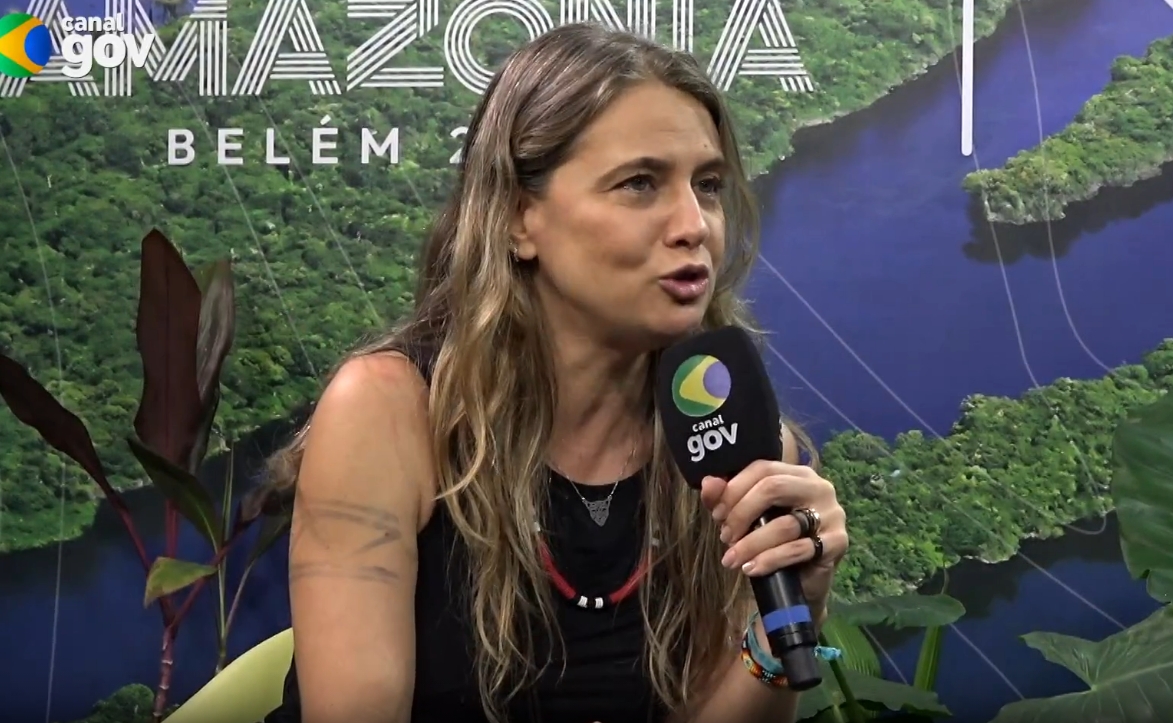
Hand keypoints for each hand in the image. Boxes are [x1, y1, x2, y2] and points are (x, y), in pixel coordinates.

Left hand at [699, 460, 847, 616]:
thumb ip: (725, 498)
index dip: (734, 489)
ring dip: (751, 543)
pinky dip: (769, 560)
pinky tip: (751, 568)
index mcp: (797, 474)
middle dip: (741, 513)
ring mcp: (832, 514)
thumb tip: (708, 483)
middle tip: (725, 536)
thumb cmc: (773, 542)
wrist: (802, 581)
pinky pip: (798, 549)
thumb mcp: (745, 518)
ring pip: (784, 524)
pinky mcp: (837, 542)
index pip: (762, 468)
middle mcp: (818, 487)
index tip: (717, 514)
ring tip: (732, 559)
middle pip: (772, 487)